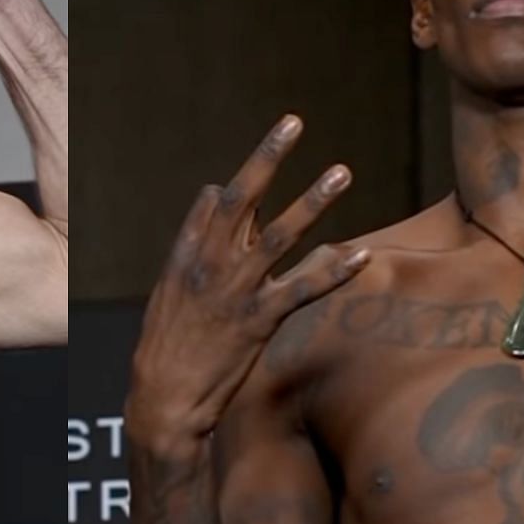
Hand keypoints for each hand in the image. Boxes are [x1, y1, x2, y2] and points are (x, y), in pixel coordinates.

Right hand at [127, 116, 368, 447]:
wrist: (163, 400)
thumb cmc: (166, 351)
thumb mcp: (167, 294)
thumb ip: (191, 243)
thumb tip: (211, 195)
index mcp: (186, 257)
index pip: (216, 204)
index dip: (246, 174)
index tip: (277, 142)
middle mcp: (209, 266)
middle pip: (242, 199)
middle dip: (268, 158)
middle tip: (293, 123)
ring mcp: (234, 291)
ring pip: (279, 235)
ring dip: (312, 201)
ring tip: (340, 172)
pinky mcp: (257, 321)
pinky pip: (302, 289)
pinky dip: (332, 270)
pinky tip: (361, 254)